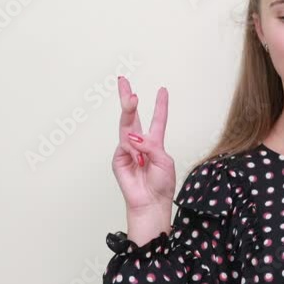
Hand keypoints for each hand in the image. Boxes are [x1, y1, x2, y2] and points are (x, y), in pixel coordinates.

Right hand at [111, 77, 176, 213]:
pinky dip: (133, 150)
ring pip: (126, 125)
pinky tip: (139, 160)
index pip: (157, 120)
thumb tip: (133, 137)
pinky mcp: (118, 159)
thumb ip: (151, 145)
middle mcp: (140, 143)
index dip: (160, 105)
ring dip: (129, 108)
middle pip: (132, 116)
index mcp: (155, 142)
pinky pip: (125, 146)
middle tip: (123, 81)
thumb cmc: (162, 184)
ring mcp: (127, 150)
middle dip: (127, 98)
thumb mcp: (164, 161)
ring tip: (132, 96)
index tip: (163, 90)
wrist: (151, 203)